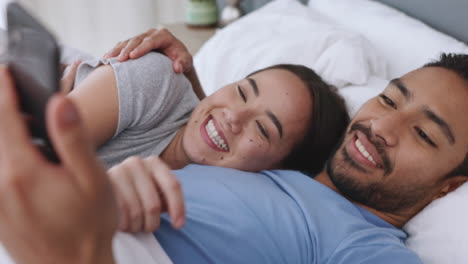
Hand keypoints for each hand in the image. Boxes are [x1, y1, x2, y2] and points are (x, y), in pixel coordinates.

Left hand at [0, 67, 116, 263]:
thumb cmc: (90, 224)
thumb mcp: (92, 178)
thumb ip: (73, 138)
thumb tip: (59, 101)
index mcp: (22, 171)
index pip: (5, 118)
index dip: (4, 89)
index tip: (4, 69)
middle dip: (2, 108)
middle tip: (11, 89)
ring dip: (4, 133)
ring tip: (26, 124)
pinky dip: (5, 155)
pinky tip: (23, 156)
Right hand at [102, 28, 192, 73]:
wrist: (176, 58)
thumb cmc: (181, 60)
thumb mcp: (187, 62)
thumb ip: (184, 64)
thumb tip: (177, 67)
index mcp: (163, 36)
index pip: (151, 41)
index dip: (141, 48)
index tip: (132, 57)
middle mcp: (151, 34)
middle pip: (136, 40)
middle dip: (127, 49)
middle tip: (119, 60)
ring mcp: (142, 37)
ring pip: (127, 42)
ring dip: (117, 50)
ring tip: (108, 59)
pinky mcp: (135, 43)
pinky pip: (123, 45)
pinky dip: (114, 51)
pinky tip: (106, 59)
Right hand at [108, 156, 185, 232]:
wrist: (102, 187)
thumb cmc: (138, 193)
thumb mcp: (156, 192)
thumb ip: (168, 199)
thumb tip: (178, 220)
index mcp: (154, 162)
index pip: (173, 185)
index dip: (178, 208)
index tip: (178, 226)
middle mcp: (136, 162)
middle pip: (154, 204)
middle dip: (153, 222)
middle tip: (149, 228)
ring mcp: (118, 172)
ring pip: (136, 211)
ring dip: (138, 225)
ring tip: (136, 226)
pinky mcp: (102, 185)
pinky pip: (119, 213)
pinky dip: (125, 224)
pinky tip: (124, 225)